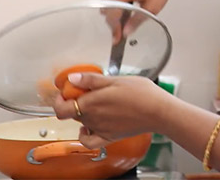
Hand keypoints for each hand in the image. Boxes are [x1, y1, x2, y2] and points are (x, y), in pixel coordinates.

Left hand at [53, 73, 172, 147]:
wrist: (159, 112)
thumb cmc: (142, 93)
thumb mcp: (116, 79)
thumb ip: (91, 80)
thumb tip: (72, 79)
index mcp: (91, 102)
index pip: (61, 107)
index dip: (60, 99)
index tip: (66, 92)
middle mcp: (91, 118)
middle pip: (72, 113)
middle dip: (75, 103)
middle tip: (88, 93)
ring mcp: (99, 129)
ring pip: (82, 123)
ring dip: (84, 114)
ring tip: (100, 104)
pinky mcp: (109, 137)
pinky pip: (89, 141)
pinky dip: (85, 136)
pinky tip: (90, 128)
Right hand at [103, 0, 184, 34]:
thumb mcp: (151, 8)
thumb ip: (136, 21)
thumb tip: (126, 31)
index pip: (112, 17)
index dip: (114, 30)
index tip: (117, 38)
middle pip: (107, 8)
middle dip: (113, 21)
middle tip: (120, 30)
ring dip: (113, 10)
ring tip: (124, 19)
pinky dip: (115, 0)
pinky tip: (126, 5)